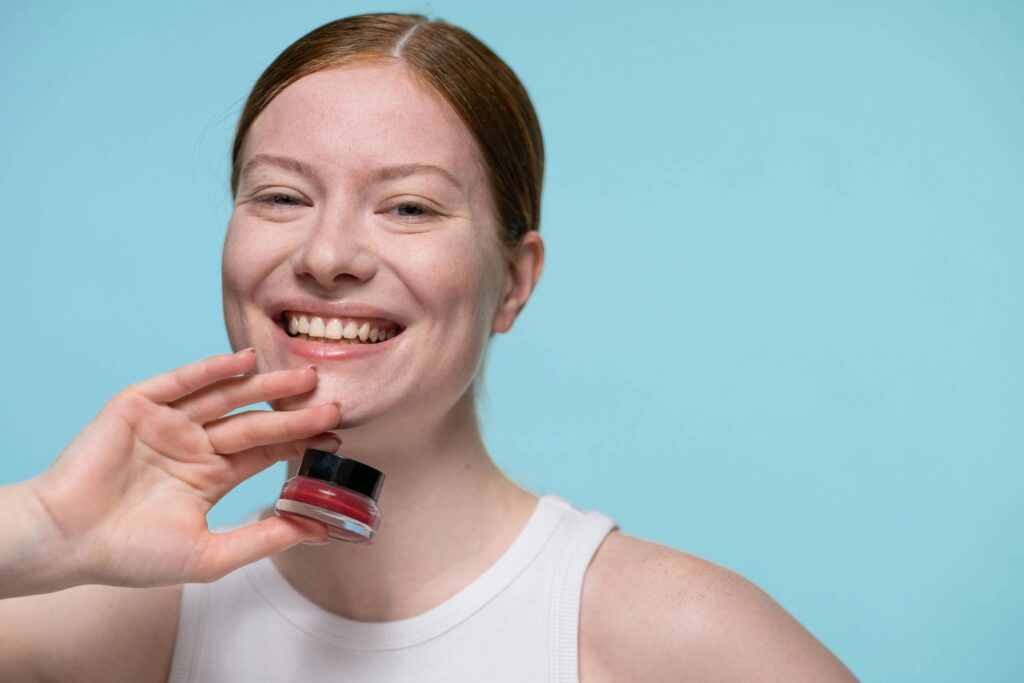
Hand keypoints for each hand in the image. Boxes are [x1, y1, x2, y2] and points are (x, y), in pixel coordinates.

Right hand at [27, 348, 338, 587]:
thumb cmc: (129, 554)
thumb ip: (261, 540)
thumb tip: (317, 531)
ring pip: (226, 397)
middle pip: (254, 422)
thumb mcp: (208, 554)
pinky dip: (213, 369)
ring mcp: (168, 422)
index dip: (299, 441)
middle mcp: (194, 444)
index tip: (337, 434)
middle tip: (334, 402)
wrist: (65, 541)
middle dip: (294, 413)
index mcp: (209, 475)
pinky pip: (182, 381)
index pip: (265, 450)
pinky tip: (246, 362)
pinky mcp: (140, 405)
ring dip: (265, 386)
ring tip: (304, 377)